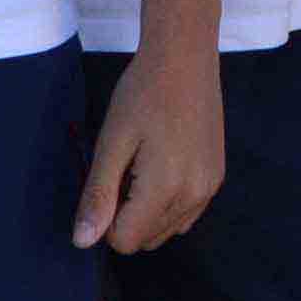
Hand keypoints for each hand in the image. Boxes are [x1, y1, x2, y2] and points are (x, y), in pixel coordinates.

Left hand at [77, 44, 221, 252]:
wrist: (184, 59)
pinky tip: (162, 167)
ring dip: (146, 212)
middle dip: (126, 216)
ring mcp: (210, 188)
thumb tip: (83, 241)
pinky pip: (186, 215)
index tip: (107, 181)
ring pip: (167, 231)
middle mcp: (195, 196)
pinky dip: (167, 204)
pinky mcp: (217, 178)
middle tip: (124, 170)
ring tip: (143, 165)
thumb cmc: (142, 94)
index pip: (125, 241)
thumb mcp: (111, 143)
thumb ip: (98, 195)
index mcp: (166, 188)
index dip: (106, 219)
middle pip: (146, 239)